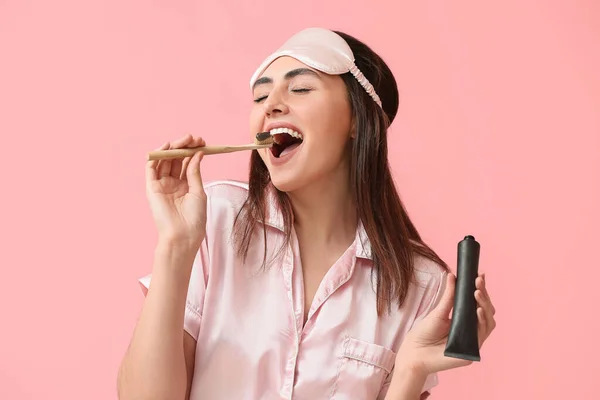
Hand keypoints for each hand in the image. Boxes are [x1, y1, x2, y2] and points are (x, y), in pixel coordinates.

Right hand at [145, 134, 207, 249]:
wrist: (183, 235)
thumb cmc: (194, 218)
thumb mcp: (198, 191)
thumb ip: (194, 172)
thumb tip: (197, 153)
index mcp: (184, 185)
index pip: (187, 163)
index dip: (193, 151)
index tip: (202, 142)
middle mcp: (172, 183)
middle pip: (176, 159)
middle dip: (184, 147)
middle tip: (193, 138)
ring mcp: (161, 185)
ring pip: (164, 161)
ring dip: (173, 148)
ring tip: (184, 140)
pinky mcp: (151, 188)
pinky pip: (151, 168)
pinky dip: (157, 156)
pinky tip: (166, 147)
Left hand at [395, 272, 495, 375]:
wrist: (415, 352)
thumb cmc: (425, 333)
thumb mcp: (438, 311)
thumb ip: (448, 296)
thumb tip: (452, 275)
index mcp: (464, 320)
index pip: (478, 304)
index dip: (481, 290)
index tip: (480, 275)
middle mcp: (471, 330)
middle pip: (486, 311)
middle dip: (484, 295)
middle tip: (478, 281)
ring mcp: (473, 341)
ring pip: (488, 322)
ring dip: (484, 306)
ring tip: (477, 293)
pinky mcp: (472, 351)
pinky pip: (482, 335)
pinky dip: (482, 321)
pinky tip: (477, 311)